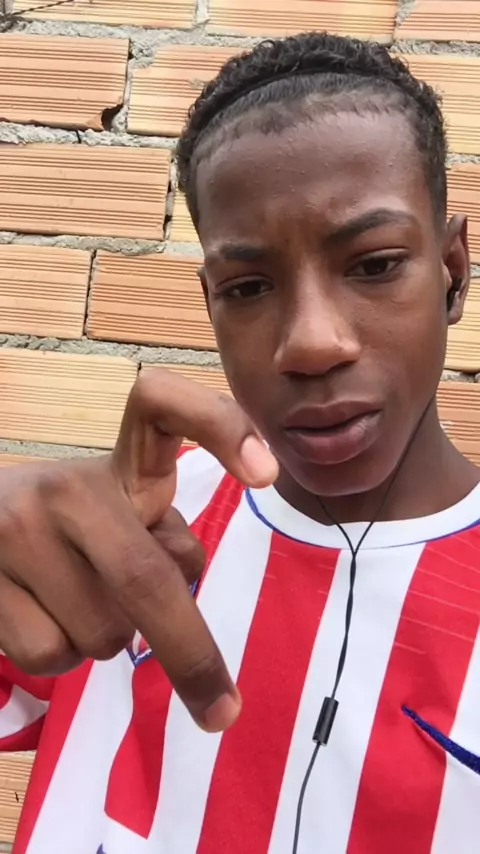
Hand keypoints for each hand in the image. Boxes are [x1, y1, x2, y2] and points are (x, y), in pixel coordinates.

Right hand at [0, 369, 277, 731]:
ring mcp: (15, 529)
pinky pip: (52, 654)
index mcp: (116, 464)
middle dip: (191, 655)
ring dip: (108, 639)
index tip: (266, 474)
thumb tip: (182, 584)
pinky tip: (43, 613)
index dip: (219, 425)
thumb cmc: (67, 528)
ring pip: (101, 632)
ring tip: (77, 599)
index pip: (161, 404)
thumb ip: (158, 540)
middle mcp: (65, 486)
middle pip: (146, 577)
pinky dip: (63, 654)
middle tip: (222, 710)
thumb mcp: (119, 518)